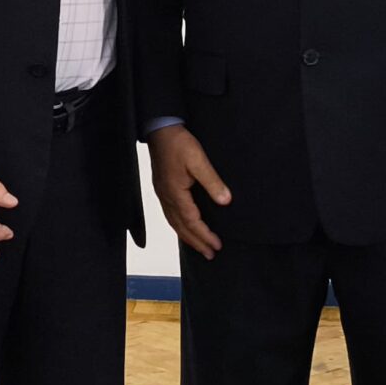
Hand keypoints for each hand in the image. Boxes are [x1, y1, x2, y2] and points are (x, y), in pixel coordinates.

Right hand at [147, 125, 231, 259]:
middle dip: (196, 242)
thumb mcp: (198, 160)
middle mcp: (166, 197)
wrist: (159, 129)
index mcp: (175, 193)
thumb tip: (225, 201)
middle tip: (210, 254)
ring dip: (187, 236)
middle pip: (181, 227)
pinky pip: (170, 214)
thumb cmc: (178, 143)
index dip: (205, 235)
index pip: (191, 221)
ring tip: (199, 246)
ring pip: (174, 223)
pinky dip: (179, 226)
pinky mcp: (162, 189)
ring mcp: (162, 194)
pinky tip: (184, 226)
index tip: (217, 245)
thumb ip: (212, 182)